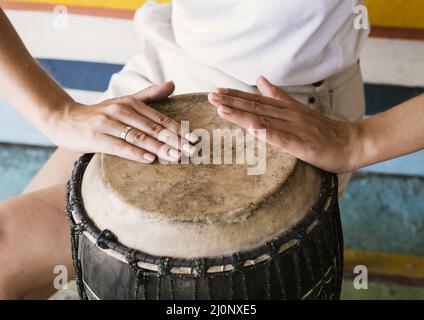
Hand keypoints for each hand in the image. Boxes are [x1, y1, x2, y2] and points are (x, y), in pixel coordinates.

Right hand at [46, 81, 196, 162]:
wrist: (64, 119)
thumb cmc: (100, 114)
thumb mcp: (124, 101)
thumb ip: (149, 95)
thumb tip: (172, 84)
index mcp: (131, 103)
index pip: (160, 118)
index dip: (179, 129)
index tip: (195, 139)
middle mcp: (121, 110)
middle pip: (153, 128)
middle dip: (174, 140)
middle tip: (191, 151)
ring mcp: (108, 123)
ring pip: (139, 137)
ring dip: (159, 148)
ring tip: (176, 157)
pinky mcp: (96, 137)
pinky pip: (119, 146)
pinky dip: (135, 152)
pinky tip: (149, 159)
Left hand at [208, 77, 361, 172]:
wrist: (351, 143)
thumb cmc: (323, 131)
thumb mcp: (299, 110)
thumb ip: (279, 96)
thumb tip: (261, 80)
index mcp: (286, 109)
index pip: (257, 101)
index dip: (236, 96)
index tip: (216, 91)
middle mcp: (288, 116)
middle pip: (256, 108)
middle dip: (231, 102)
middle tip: (210, 96)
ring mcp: (296, 130)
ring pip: (265, 121)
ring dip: (242, 115)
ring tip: (222, 110)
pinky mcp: (304, 146)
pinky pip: (283, 140)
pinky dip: (268, 134)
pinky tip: (253, 130)